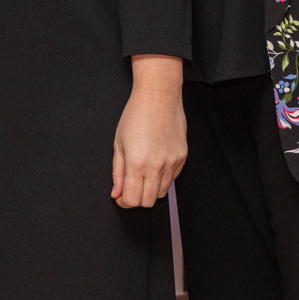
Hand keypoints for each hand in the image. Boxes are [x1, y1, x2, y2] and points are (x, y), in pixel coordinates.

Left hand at [112, 72, 186, 208]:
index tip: (121, 196)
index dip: (124, 201)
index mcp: (136, 164)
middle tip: (131, 187)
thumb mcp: (118, 144)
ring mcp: (171, 163)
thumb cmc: (136, 115)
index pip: (132, 200)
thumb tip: (116, 193)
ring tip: (144, 173)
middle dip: (137, 198)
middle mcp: (156, 167)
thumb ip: (117, 172)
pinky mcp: (182, 158)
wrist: (158, 96)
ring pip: (162, 193)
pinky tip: (155, 164)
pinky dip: (163, 178)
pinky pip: (172, 179)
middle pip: (148, 202)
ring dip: (151, 189)